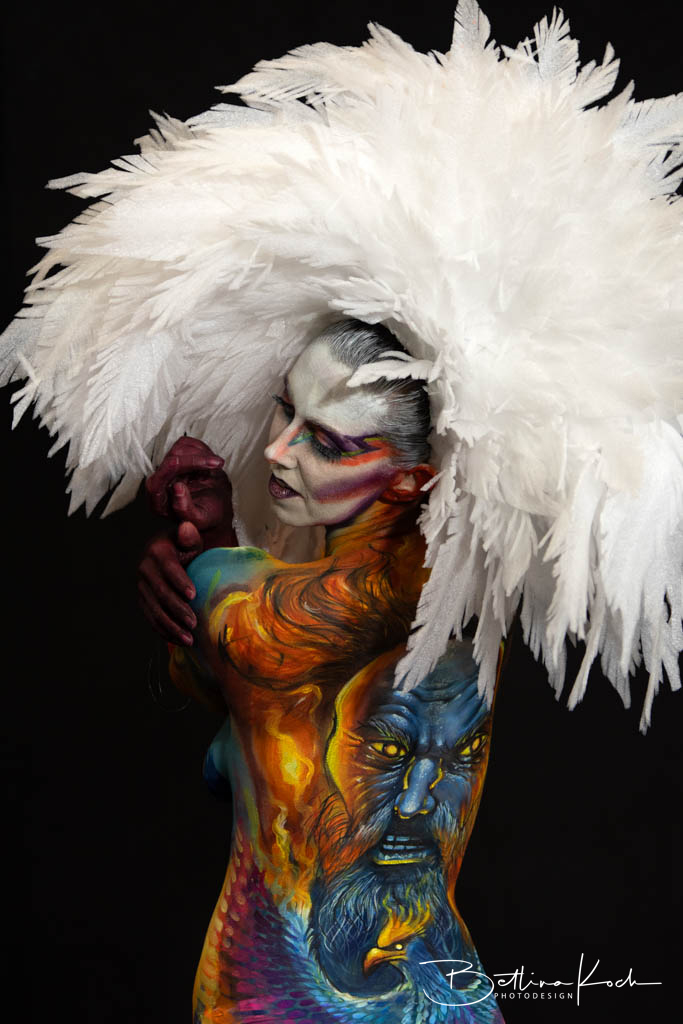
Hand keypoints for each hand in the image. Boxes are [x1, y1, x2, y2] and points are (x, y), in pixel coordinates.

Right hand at [139, 436, 235, 643]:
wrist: (173, 553)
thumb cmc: (188, 546)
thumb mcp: (191, 538)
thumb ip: (190, 536)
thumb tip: (187, 527)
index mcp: (156, 550)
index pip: (168, 568)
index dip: (179, 582)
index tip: (193, 595)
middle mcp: (144, 568)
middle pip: (160, 592)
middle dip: (177, 609)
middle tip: (194, 623)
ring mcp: (141, 585)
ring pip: (154, 609)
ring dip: (171, 626)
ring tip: (189, 639)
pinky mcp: (142, 599)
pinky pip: (150, 618)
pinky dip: (164, 631)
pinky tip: (179, 641)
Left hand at [145, 436, 234, 544]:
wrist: (219, 507)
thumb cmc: (208, 515)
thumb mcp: (200, 519)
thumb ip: (185, 509)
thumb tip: (176, 488)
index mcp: (159, 503)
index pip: (156, 483)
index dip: (170, 471)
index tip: (186, 464)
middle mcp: (160, 484)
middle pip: (170, 461)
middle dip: (196, 460)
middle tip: (217, 465)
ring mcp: (168, 469)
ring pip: (179, 449)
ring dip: (201, 454)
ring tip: (216, 466)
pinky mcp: (177, 456)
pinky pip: (186, 443)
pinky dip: (201, 449)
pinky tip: (210, 462)